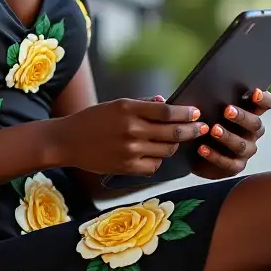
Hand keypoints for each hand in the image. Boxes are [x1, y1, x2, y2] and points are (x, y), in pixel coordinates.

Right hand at [49, 97, 208, 178]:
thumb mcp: (116, 105)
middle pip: (173, 132)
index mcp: (129, 109)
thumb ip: (142, 105)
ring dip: (174, 145)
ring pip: (167, 150)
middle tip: (202, 128)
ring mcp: (130, 150)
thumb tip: (165, 103)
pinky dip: (158, 161)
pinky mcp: (127, 167)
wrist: (68, 141)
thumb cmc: (92, 120)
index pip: (167, 112)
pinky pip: (154, 166)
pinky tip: (155, 155)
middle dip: (192, 130)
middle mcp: (132, 129)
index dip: (186, 113)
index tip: (196, 113)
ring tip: (176, 141)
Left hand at [192, 88, 270, 179]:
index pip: (266, 104)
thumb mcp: (212, 108)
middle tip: (227, 110)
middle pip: (255, 124)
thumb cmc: (208, 122)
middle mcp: (253, 132)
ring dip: (228, 137)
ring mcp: (246, 150)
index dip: (264, 99)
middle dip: (242, 117)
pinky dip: (215, 156)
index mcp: (251, 113)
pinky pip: (228, 163)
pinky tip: (202, 149)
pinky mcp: (236, 166)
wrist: (194, 151)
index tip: (256, 92)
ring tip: (213, 130)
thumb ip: (217, 99)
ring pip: (242, 145)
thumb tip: (211, 86)